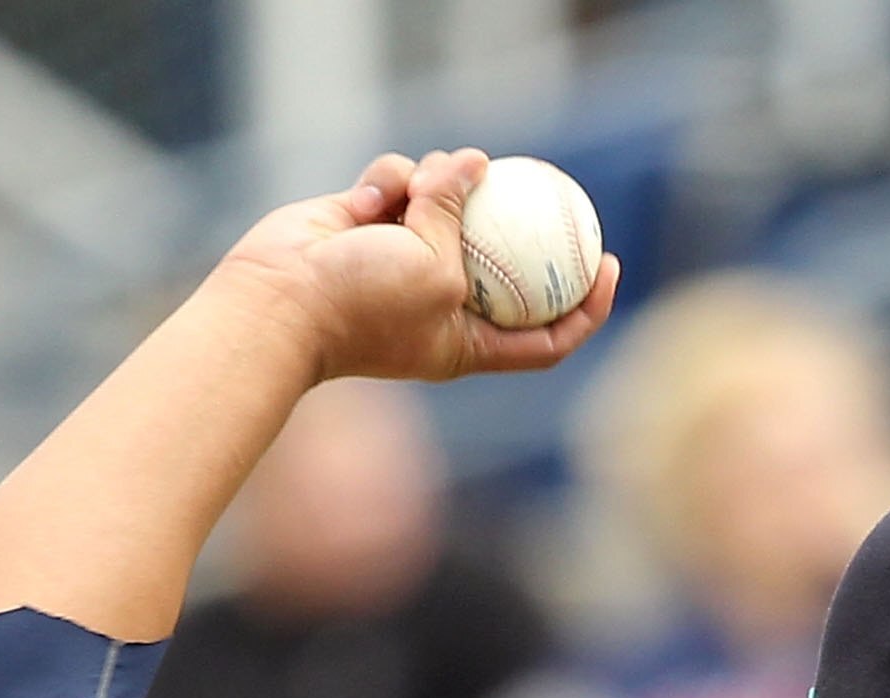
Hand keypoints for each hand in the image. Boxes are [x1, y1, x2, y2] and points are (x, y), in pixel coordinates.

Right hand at [219, 147, 618, 386]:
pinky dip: (391, 182)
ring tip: (419, 187)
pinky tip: (369, 198)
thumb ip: (461, 215)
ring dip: (440, 185)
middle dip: (514, 221)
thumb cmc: (363, 305)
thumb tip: (474, 163)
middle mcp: (442, 304)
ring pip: (450, 205)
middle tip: (540, 183)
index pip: (546, 337)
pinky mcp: (373, 224)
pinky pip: (402, 184)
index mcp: (469, 344)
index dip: (586, 306)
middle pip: (504, 260)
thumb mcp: (435, 268)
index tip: (609, 263)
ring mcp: (407, 262)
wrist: (280, 299)